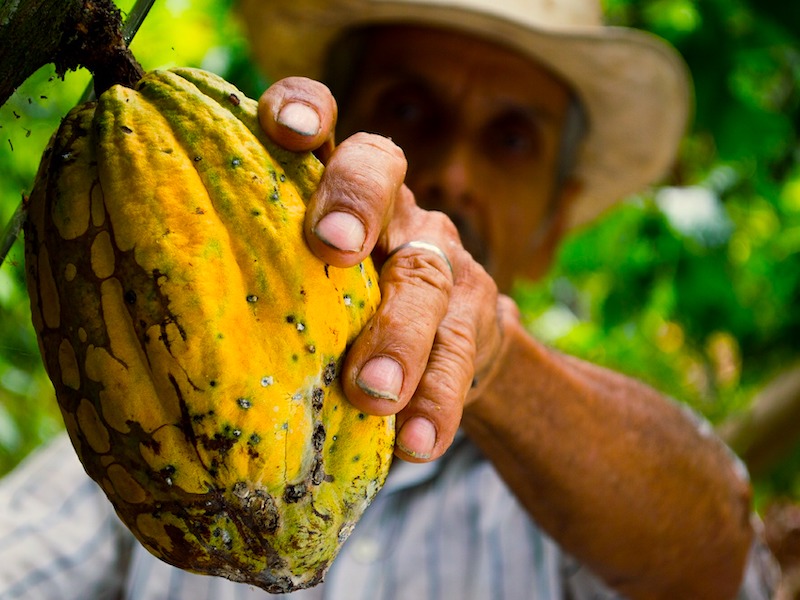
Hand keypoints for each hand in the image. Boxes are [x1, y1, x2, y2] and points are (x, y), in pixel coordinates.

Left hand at [258, 77, 509, 461]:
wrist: (445, 347)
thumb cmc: (342, 312)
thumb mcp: (302, 281)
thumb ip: (257, 277)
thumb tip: (136, 323)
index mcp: (336, 188)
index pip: (324, 122)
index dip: (306, 109)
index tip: (284, 128)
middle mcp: (393, 208)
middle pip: (382, 173)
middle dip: (356, 203)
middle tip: (332, 246)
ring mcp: (440, 259)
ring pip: (426, 278)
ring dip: (400, 336)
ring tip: (373, 393)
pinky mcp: (475, 318)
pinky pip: (460, 357)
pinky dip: (437, 401)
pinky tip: (417, 443)